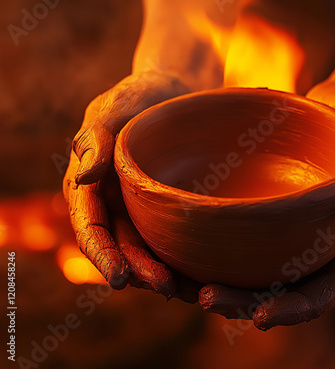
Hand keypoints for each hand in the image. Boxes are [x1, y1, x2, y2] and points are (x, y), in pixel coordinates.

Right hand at [63, 69, 199, 300]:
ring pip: (148, 249)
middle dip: (141, 271)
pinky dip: (186, 256)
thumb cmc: (142, 94)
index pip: (90, 227)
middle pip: (122, 246)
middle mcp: (115, 203)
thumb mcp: (116, 106)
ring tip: (192, 290)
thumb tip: (80, 178)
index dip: (101, 255)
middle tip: (167, 288)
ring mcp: (142, 208)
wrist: (179, 90)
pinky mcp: (169, 207)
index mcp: (92, 185)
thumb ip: (94, 138)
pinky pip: (173, 237)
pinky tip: (208, 271)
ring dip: (165, 272)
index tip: (119, 279)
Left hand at [198, 76, 334, 328]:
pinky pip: (267, 239)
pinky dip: (237, 251)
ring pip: (277, 272)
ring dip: (239, 284)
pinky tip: (202, 247)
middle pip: (299, 289)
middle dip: (254, 303)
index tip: (260, 317)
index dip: (302, 306)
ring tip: (194, 286)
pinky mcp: (297, 212)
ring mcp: (319, 230)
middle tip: (207, 299)